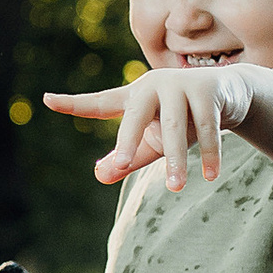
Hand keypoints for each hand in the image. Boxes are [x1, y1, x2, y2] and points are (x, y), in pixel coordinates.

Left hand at [45, 56, 256, 190]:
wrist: (226, 92)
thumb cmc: (180, 119)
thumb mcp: (151, 141)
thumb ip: (126, 159)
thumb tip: (98, 177)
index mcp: (134, 97)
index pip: (99, 102)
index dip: (74, 104)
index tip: (46, 100)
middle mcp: (153, 86)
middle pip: (137, 118)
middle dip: (130, 143)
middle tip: (122, 165)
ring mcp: (181, 86)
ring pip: (176, 128)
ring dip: (176, 159)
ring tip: (176, 187)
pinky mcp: (207, 91)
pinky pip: (207, 128)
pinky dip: (209, 153)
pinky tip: (209, 176)